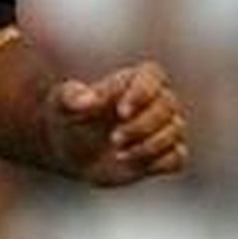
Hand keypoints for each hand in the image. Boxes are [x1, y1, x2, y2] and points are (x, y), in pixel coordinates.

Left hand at [42, 60, 187, 185]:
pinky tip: (130, 162)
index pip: (152, 75)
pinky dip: (158, 163)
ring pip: (175, 131)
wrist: (67, 151)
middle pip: (168, 104)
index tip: (121, 111)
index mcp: (130, 81)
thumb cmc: (66, 119)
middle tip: (114, 139)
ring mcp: (161, 128)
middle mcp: (152, 101)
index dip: (143, 91)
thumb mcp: (60, 105)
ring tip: (117, 152)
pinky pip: (177, 158)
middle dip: (142, 125)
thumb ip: (71, 97)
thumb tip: (89, 99)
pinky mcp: (163, 155)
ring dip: (148, 145)